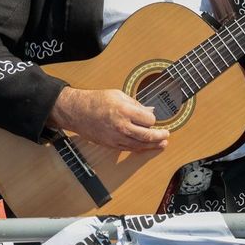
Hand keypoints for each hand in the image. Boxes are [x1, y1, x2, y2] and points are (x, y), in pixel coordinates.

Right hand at [50, 87, 169, 151]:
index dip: (153, 119)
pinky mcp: (111, 145)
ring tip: (162, 144)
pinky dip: (140, 148)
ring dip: (153, 145)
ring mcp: (116, 137)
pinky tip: (147, 147)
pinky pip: (130, 149)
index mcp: (124, 111)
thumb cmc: (96, 101)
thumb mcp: (118, 95)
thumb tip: (149, 111)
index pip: (149, 120)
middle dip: (160, 136)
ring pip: (140, 145)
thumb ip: (136, 104)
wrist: (77, 112)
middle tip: (167, 134)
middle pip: (147, 136)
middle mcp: (122, 126)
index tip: (153, 118)